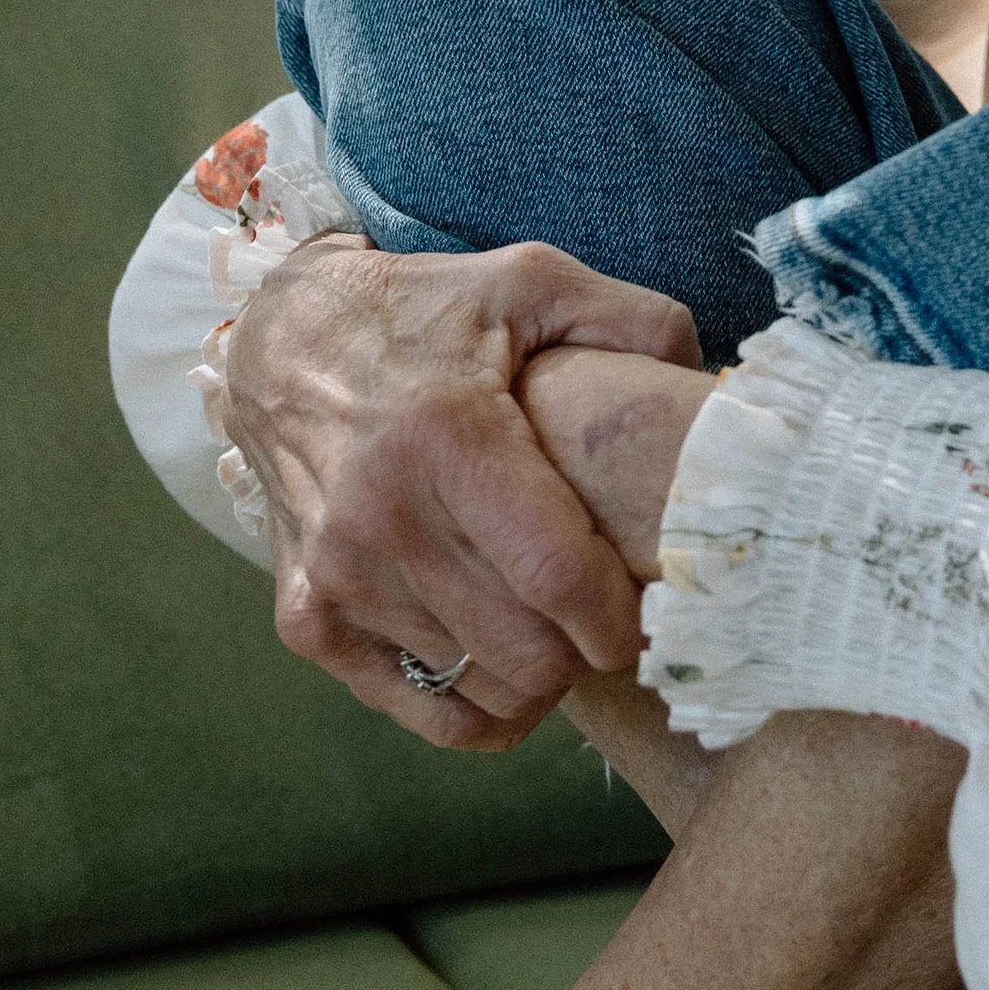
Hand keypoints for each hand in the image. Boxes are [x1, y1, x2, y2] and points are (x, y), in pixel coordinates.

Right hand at [220, 236, 701, 748]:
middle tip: (609, 617)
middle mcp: (383, 517)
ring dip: (532, 673)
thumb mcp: (534, 281)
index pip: (556, 575)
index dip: (620, 617)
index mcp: (450, 437)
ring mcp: (338, 575)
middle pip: (523, 650)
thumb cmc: (428, 313)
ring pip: (475, 684)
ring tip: (556, 626)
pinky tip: (504, 677)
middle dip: (586, 651)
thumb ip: (635, 320)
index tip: (653, 613)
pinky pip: (407, 707)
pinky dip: (468, 709)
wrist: (283, 342)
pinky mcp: (305, 615)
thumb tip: (706, 384)